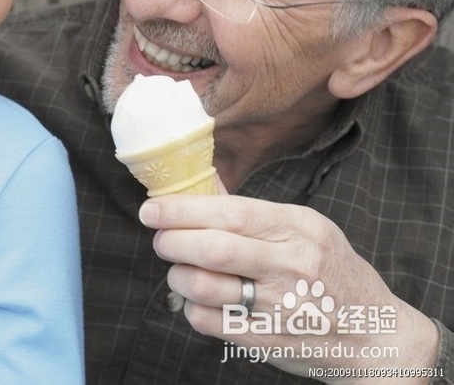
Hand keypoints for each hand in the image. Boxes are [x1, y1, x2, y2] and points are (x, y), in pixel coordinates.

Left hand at [140, 195, 439, 382]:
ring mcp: (279, 306)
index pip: (231, 212)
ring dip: (177, 276)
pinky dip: (191, 307)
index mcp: (299, 229)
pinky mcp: (266, 340)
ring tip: (178, 270)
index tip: (152, 209)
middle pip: (213, 248)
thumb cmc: (331, 272)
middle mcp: (291, 266)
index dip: (182, 209)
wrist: (374, 335)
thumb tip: (200, 188)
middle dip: (172, 240)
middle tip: (160, 239)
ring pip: (204, 286)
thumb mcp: (307, 228)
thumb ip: (256, 212)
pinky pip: (208, 321)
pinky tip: (197, 299)